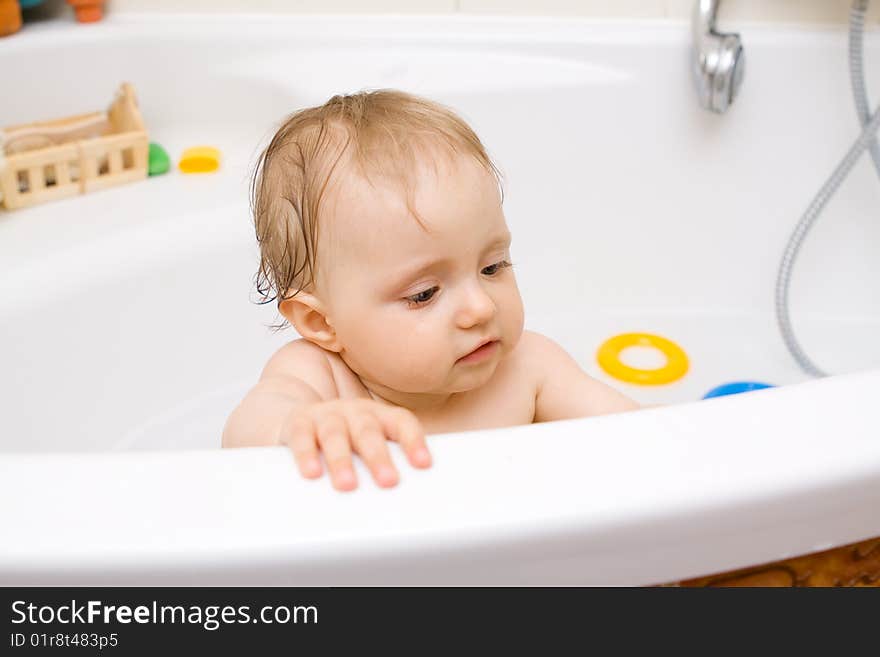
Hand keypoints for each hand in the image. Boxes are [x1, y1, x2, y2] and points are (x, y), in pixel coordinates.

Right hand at [279, 399, 431, 490]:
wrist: (301, 420)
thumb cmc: (346, 442)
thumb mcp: (368, 446)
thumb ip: (386, 465)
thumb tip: (410, 503)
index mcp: (378, 416)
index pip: (401, 422)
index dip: (413, 440)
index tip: (423, 464)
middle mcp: (354, 412)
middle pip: (368, 431)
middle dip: (379, 457)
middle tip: (388, 482)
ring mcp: (327, 415)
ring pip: (335, 434)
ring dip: (342, 460)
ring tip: (347, 486)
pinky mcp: (299, 423)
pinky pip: (302, 437)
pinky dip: (306, 454)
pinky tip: (311, 473)